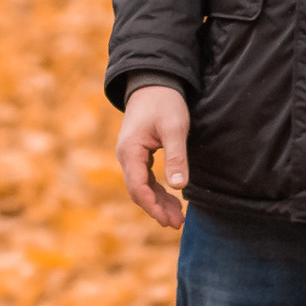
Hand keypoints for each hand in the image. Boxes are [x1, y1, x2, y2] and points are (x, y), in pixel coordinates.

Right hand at [116, 85, 190, 230]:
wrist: (154, 82)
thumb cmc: (164, 103)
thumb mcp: (174, 128)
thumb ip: (176, 157)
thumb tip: (179, 187)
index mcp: (130, 150)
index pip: (137, 186)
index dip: (151, 206)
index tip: (167, 220)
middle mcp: (126, 156)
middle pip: (138, 190)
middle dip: (156, 209)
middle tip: (177, 224)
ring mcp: (131, 155)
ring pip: (142, 186)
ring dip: (158, 202)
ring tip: (178, 218)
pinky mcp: (138, 154)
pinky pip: (145, 178)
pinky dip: (158, 191)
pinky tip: (173, 199)